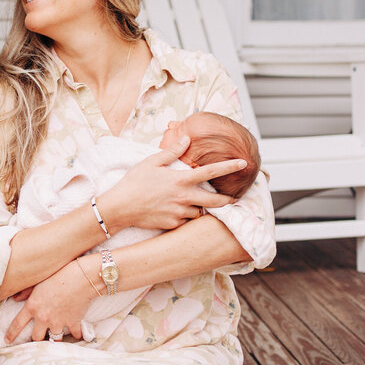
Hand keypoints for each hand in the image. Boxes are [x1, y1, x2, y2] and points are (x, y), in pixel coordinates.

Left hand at [5, 261, 92, 342]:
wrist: (80, 278)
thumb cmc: (58, 275)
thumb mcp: (38, 281)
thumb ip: (25, 291)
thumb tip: (15, 298)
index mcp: (32, 307)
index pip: (17, 324)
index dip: (11, 334)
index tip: (7, 340)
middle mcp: (43, 317)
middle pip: (36, 337)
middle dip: (37, 339)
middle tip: (38, 338)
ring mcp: (58, 322)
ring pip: (54, 339)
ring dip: (55, 339)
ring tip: (56, 338)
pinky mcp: (73, 323)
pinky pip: (75, 334)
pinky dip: (77, 334)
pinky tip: (78, 334)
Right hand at [100, 136, 243, 230]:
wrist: (120, 208)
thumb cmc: (134, 182)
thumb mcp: (151, 162)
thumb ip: (172, 151)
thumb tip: (186, 139)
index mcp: (180, 179)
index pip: (211, 172)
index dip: (229, 167)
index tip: (243, 163)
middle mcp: (184, 197)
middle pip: (216, 201)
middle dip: (227, 200)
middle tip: (232, 199)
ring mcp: (180, 213)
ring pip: (199, 212)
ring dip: (199, 207)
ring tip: (189, 203)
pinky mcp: (173, 224)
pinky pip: (186, 221)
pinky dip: (185, 216)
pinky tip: (174, 211)